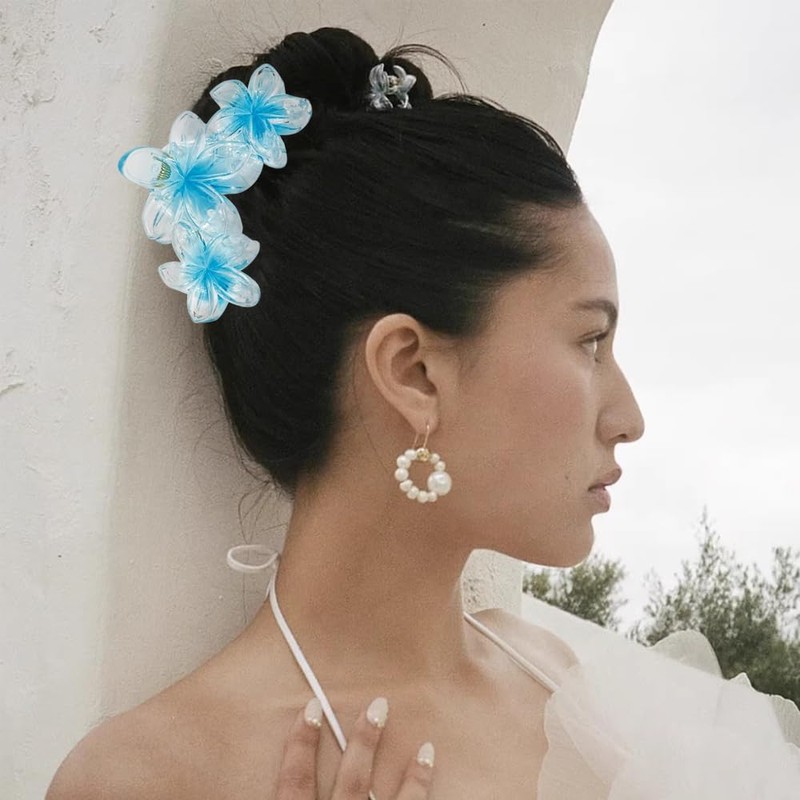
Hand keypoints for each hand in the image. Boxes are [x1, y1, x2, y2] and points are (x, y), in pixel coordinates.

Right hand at [275, 695, 435, 798]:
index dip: (301, 743)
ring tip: (396, 720)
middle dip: (363, 741)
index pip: (295, 783)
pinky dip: (419, 783)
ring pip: (379, 794)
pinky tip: (426, 757)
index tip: (311, 707)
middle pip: (349, 782)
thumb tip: (240, 788)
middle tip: (376, 704)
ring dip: (393, 761)